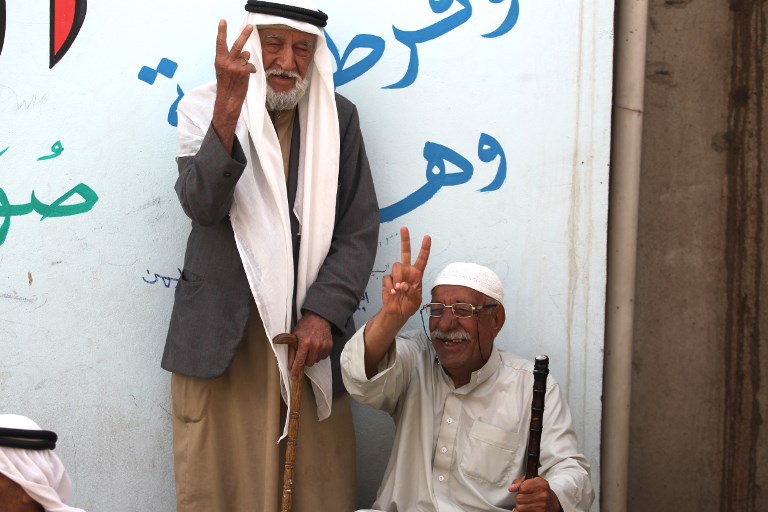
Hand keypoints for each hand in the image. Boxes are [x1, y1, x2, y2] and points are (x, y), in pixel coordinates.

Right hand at [212, 20, 256, 150]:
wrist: (228, 100)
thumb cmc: (227, 86)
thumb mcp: (228, 71)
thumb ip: (235, 60)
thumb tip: (247, 52)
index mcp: (219, 60)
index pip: (220, 43)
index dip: (222, 32)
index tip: (223, 21)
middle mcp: (226, 61)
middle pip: (237, 45)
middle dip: (244, 35)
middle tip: (250, 27)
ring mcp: (235, 66)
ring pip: (245, 58)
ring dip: (246, 64)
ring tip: (240, 74)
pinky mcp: (243, 71)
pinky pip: (250, 66)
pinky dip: (250, 71)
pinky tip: (245, 78)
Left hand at [289, 311, 331, 380]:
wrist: (319, 317)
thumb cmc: (304, 326)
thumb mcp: (294, 336)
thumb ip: (292, 351)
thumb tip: (290, 365)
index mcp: (304, 342)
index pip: (299, 361)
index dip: (296, 370)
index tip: (294, 378)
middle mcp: (315, 345)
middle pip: (309, 363)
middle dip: (305, 360)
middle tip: (304, 352)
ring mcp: (323, 346)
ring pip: (316, 361)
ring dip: (312, 357)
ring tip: (311, 347)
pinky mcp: (329, 346)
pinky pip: (323, 357)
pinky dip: (319, 354)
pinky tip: (317, 346)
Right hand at [381, 227, 431, 321]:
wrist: (397, 313)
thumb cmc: (409, 306)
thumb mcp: (416, 301)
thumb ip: (412, 292)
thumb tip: (402, 285)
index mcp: (417, 274)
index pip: (422, 259)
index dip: (425, 248)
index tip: (427, 237)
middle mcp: (407, 271)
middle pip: (405, 252)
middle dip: (405, 240)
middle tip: (404, 228)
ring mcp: (397, 275)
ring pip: (396, 266)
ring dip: (398, 277)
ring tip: (399, 290)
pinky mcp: (388, 280)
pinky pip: (388, 278)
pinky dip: (391, 286)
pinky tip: (393, 293)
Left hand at [509, 476, 561, 511]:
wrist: (552, 502)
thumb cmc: (539, 490)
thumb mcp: (532, 481)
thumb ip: (520, 482)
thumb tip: (511, 488)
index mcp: (541, 483)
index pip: (522, 487)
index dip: (520, 489)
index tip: (523, 490)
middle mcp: (543, 494)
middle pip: (519, 498)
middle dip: (518, 498)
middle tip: (523, 497)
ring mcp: (542, 505)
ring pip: (520, 507)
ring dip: (519, 505)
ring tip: (525, 503)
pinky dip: (521, 511)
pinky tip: (525, 509)